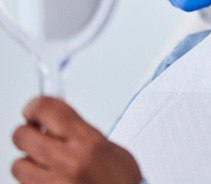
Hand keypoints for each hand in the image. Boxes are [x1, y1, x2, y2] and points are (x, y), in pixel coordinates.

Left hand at [12, 97, 141, 183]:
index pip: (47, 109)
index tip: (34, 108)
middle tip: (36, 134)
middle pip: (23, 135)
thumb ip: (80, 131)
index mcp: (88, 142)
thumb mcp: (108, 147)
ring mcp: (55, 183)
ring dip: (29, 162)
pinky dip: (33, 180)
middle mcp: (69, 162)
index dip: (35, 106)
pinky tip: (48, 178)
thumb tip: (55, 118)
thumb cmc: (121, 181)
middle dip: (28, 133)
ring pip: (19, 164)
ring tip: (45, 163)